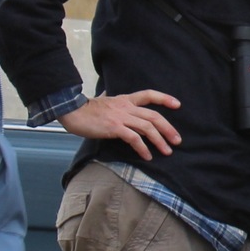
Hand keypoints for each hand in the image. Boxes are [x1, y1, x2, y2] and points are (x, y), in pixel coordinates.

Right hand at [60, 90, 182, 159]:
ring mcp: (121, 117)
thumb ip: (112, 100)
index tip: (178, 104)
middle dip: (168, 128)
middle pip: (153, 116)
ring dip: (160, 140)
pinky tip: (147, 156)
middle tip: (177, 140)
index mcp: (125, 99)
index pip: (148, 95)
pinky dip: (143, 148)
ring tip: (167, 151)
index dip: (164, 98)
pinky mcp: (114, 128)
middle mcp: (126, 107)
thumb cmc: (85, 109)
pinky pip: (134, 138)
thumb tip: (110, 96)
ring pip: (147, 127)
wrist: (71, 110)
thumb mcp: (104, 100)